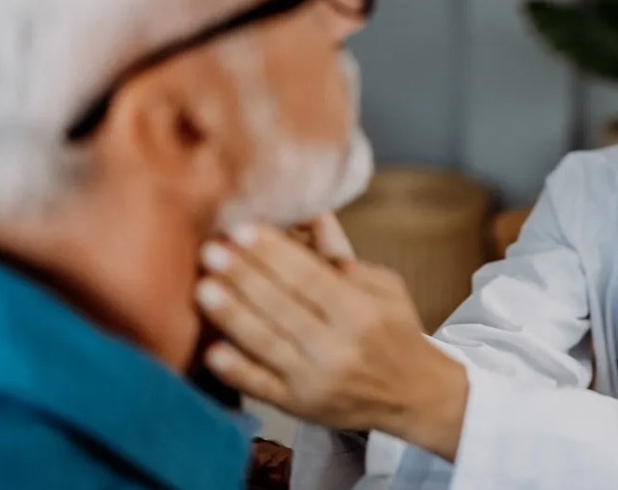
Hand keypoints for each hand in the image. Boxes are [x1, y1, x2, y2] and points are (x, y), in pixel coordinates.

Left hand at [195, 214, 468, 460]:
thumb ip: (340, 254)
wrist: (413, 395)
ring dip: (231, 314)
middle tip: (210, 249)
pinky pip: (261, 387)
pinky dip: (236, 370)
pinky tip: (212, 350)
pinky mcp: (299, 406)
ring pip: (266, 343)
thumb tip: (309, 210)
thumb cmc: (393, 330)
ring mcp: (316, 380)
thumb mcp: (383, 286)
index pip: (309, 276)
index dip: (273, 252)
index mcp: (362, 312)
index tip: (241, 228)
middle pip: (282, 305)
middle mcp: (339, 347)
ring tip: (203, 287)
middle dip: (244, 275)